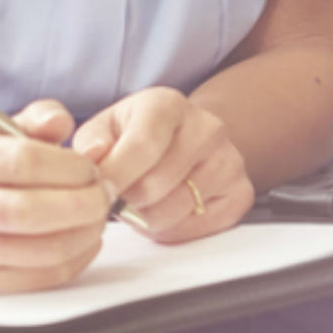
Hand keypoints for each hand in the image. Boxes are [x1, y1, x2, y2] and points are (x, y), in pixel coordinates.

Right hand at [0, 99, 110, 294]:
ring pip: (45, 250)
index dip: (69, 166)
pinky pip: (48, 276)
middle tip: (105, 195)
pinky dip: (80, 257)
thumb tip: (61, 121)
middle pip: (30, 211)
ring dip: (87, 233)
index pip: (23, 161)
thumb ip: (40, 119)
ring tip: (98, 216)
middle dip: (83, 204)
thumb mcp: (7, 132)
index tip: (92, 168)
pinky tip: (84, 238)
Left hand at [74, 87, 253, 243]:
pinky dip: (172, 228)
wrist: (186, 138)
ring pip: (175, 211)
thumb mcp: (107, 126)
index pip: (142, 145)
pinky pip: (197, 228)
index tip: (99, 191)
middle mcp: (206, 128)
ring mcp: (229, 161)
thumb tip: (91, 158)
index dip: (116, 175)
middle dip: (127, 200)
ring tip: (139, 201)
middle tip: (117, 198)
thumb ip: (92, 142)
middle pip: (156, 184)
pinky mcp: (241, 194)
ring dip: (146, 217)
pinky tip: (164, 209)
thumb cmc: (139, 132)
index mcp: (167, 104)